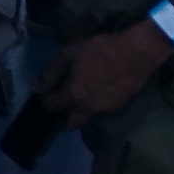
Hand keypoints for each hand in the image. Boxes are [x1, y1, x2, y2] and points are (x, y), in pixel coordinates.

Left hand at [37, 21, 173, 124]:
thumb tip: (37, 88)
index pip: (51, 106)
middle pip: (70, 123)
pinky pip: (100, 110)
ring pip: (86, 116)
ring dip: (78, 110)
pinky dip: (93, 104)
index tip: (44, 93)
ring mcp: (105, 109)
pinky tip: (95, 89)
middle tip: (59, 104)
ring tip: (78, 93)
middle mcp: (88, 108)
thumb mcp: (69, 54)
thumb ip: (50, 72)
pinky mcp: (119, 106)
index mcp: (74, 95)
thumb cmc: (99, 50)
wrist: (136, 54)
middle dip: (61, 118)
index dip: (44, 99)